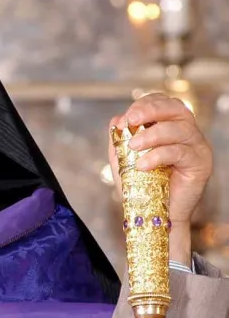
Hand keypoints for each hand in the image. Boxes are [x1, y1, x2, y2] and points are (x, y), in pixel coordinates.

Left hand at [107, 93, 212, 264]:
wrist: (154, 214)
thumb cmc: (141, 185)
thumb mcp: (123, 159)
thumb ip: (119, 139)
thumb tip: (117, 119)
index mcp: (171, 126)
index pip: (164, 103)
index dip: (146, 104)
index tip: (127, 116)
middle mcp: (188, 133)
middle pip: (176, 108)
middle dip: (151, 110)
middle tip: (131, 120)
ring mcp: (197, 147)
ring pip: (179, 128)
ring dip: (152, 134)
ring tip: (133, 146)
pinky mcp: (201, 163)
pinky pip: (180, 152)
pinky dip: (158, 156)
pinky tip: (142, 165)